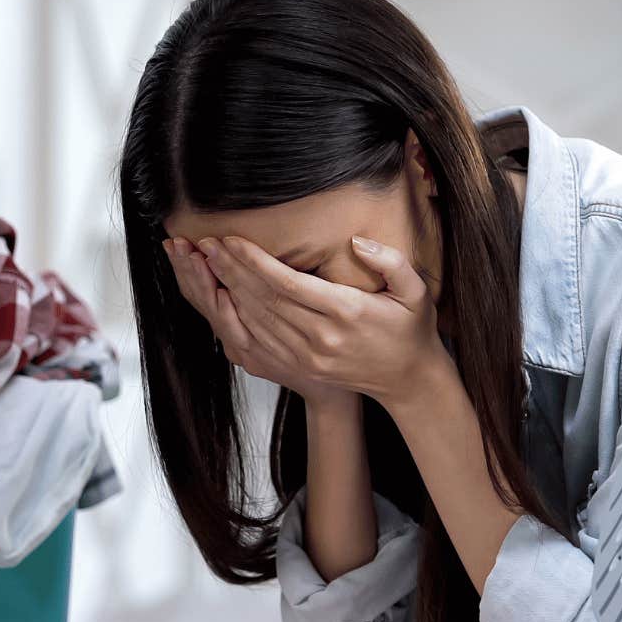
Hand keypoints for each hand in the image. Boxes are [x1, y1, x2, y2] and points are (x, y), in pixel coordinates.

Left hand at [190, 234, 454, 412]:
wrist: (407, 380)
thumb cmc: (410, 329)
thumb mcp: (415, 291)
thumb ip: (390, 262)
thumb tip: (357, 242)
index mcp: (346, 312)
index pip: (288, 283)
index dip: (254, 261)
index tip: (230, 240)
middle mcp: (322, 337)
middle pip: (265, 300)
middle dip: (230, 270)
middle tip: (206, 245)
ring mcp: (309, 356)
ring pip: (257, 321)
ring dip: (228, 291)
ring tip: (207, 264)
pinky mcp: (301, 366)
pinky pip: (261, 342)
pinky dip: (237, 319)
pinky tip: (222, 297)